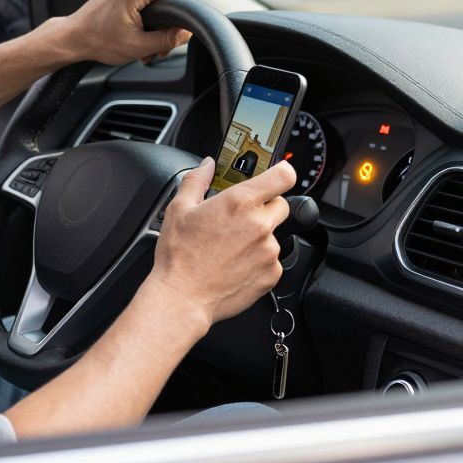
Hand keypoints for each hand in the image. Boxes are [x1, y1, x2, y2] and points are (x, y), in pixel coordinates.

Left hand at [58, 0, 193, 65]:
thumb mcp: (139, 46)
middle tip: (159, 45)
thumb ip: (168, 40)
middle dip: (170, 20)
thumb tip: (188, 33)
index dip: (191, 8)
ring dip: (159, 18)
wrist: (74, 37)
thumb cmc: (99, 41)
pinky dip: (149, 11)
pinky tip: (140, 29)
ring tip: (146, 40)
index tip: (188, 27)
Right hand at [146, 158, 296, 328]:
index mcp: (240, 202)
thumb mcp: (179, 208)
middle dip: (264, 207)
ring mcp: (269, 251)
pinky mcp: (271, 274)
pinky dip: (259, 260)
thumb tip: (207, 165)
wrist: (183, 297)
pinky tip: (235, 264)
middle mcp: (260, 225)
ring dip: (259, 236)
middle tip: (239, 218)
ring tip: (231, 247)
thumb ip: (197, 180)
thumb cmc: (179, 256)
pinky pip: (272, 259)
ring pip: (275, 234)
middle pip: (281, 205)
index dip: (281, 173)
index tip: (275, 176)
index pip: (283, 176)